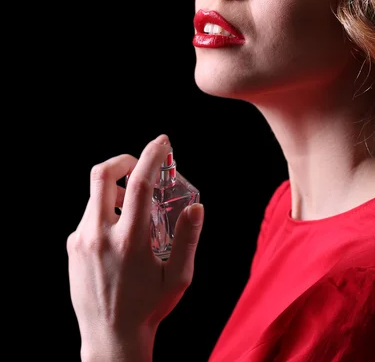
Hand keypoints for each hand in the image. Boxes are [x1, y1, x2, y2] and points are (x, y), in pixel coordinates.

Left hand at [67, 134, 204, 360]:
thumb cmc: (149, 308)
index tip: (162, 141)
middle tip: (139, 165)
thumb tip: (197, 206)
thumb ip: (188, 238)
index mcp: (131, 241)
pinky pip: (89, 215)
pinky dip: (106, 211)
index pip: (139, 184)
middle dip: (123, 159)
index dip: (152, 155)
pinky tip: (121, 232)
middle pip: (101, 175)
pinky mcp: (72, 248)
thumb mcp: (179, 277)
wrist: (110, 338)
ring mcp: (82, 241)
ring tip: (134, 208)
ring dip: (116, 189)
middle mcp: (101, 236)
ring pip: (95, 195)